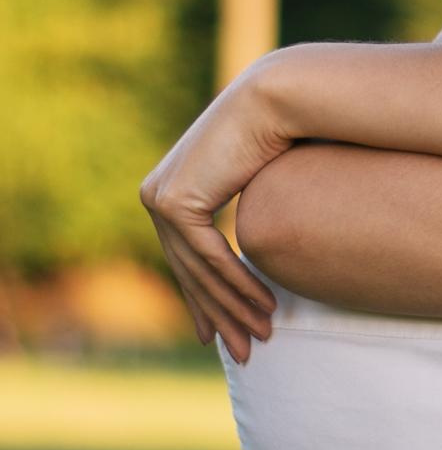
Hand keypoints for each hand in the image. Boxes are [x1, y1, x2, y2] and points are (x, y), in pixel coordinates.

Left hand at [140, 69, 289, 360]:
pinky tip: (263, 306)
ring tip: (264, 334)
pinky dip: (238, 284)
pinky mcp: (174, 202)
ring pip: (198, 271)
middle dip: (220, 315)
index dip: (204, 301)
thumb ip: (243, 212)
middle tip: (244, 351)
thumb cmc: (278, 135)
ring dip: (235, 307)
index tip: (220, 335)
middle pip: (189, 272)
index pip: (185, 260)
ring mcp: (160, 199)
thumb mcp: (252, 184)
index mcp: (168, 191)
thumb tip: (254, 246)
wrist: (275, 99)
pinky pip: (209, 257)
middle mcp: (156, 196)